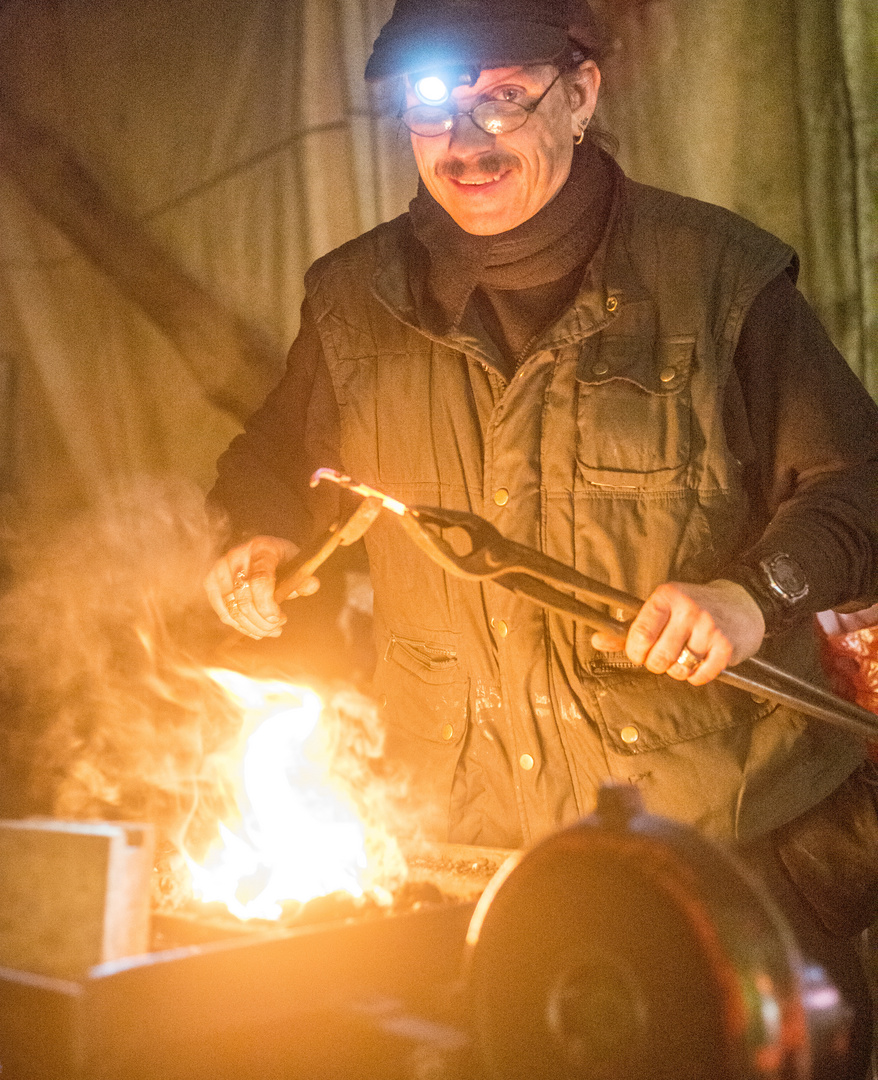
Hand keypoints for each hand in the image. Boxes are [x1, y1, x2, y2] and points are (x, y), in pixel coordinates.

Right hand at [204, 535, 318, 638]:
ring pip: (231, 607)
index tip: (279, 620)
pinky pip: (222, 610)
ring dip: (251, 626)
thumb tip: (311, 585)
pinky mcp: (211, 580)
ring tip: (269, 631)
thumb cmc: (281, 561)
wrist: (262, 552)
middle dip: (261, 620)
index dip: (268, 605)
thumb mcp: (296, 565)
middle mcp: (237, 555)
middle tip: (277, 628)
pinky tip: (254, 629)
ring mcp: (221, 567)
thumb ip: (304, 578)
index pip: (260, 579)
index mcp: (261, 548)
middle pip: (243, 597)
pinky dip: (239, 625)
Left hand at [591, 579, 765, 684]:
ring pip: (678, 669)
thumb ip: (629, 629)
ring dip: (677, 670)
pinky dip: (696, 677)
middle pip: (658, 657)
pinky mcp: (727, 647)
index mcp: (667, 596)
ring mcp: (709, 628)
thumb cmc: (693, 608)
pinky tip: (700, 663)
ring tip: (684, 656)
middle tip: (664, 656)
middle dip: (657, 664)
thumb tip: (596, 640)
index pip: (640, 635)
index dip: (636, 652)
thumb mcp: (661, 610)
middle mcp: (688, 609)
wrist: (742, 604)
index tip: (640, 653)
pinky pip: (700, 676)